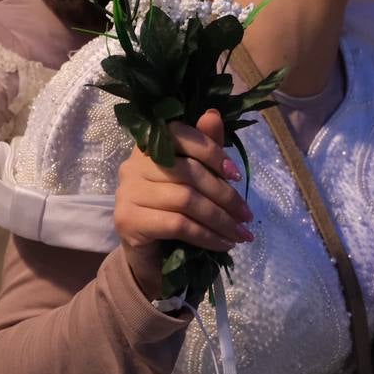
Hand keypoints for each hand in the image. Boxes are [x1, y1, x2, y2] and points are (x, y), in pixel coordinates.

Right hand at [114, 110, 254, 298]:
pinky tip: (222, 244)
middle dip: (224, 195)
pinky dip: (206, 235)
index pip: (179, 134)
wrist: (149, 258)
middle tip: (246, 215)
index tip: (237, 174)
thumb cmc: (174, 212)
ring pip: (185, 199)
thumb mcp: (195, 181)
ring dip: (220, 219)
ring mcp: (127, 192)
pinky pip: (177, 224)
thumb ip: (204, 149)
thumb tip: (213, 115)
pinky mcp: (128, 220)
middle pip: (188, 171)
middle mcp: (132, 165)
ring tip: (240, 234)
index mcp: (148, 147)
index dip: (211, 151)